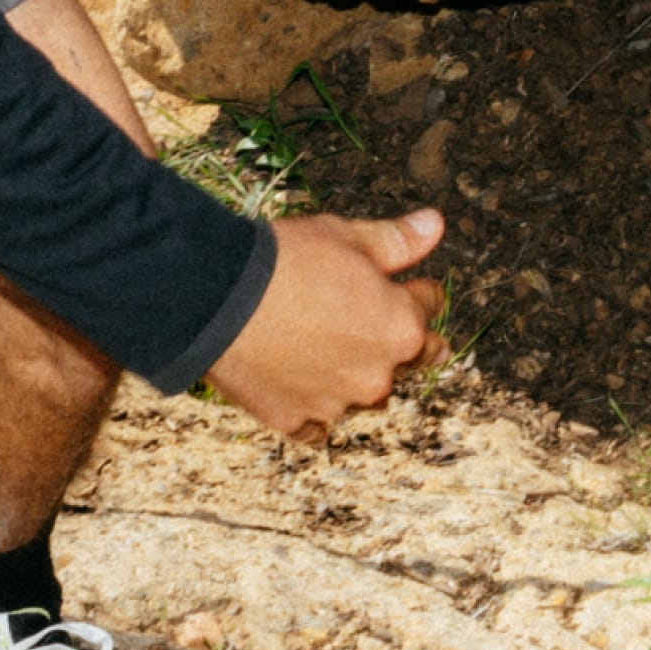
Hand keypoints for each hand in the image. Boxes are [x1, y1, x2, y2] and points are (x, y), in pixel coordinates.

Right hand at [209, 207, 446, 438]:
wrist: (216, 300)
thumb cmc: (285, 261)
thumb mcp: (346, 236)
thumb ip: (396, 240)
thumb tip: (434, 226)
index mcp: (400, 327)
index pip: (429, 306)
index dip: (419, 289)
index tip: (408, 284)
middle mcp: (378, 375)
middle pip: (406, 359)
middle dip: (397, 340)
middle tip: (374, 322)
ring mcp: (337, 404)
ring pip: (361, 395)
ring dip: (355, 376)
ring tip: (331, 351)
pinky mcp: (296, 421)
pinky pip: (317, 423)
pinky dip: (313, 407)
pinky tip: (301, 385)